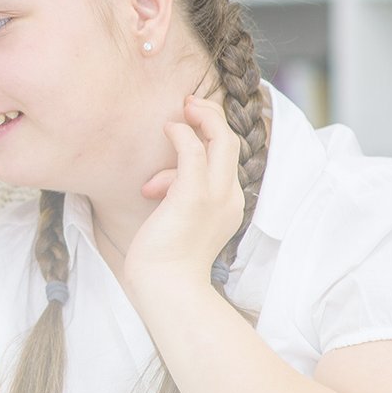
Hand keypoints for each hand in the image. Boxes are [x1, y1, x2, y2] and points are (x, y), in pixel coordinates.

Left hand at [125, 95, 244, 294]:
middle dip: (213, 117)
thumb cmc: (163, 261)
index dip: (210, 138)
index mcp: (229, 206)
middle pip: (231, 143)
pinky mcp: (193, 195)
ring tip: (182, 110)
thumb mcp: (175, 221)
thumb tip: (160, 180)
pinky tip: (168, 128)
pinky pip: (193, 150)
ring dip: (202, 118)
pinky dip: (182, 133)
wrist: (166, 288)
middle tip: (191, 104)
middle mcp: (229, 198)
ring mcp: (216, 196)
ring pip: (220, 140)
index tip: (188, 127)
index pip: (228, 160)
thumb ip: (176, 196)